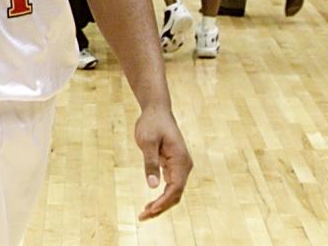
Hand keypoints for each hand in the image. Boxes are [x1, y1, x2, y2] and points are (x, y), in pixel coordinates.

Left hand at [135, 106, 191, 220]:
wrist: (157, 110)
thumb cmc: (151, 123)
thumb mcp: (147, 141)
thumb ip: (150, 163)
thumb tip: (152, 185)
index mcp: (181, 160)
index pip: (175, 188)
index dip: (163, 202)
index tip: (149, 210)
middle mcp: (184, 166)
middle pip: (176, 194)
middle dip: (161, 207)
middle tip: (143, 216)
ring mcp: (180, 166)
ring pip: (174, 192)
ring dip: (161, 204)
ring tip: (144, 214)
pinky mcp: (174, 166)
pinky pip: (171, 186)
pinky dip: (161, 196)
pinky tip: (150, 204)